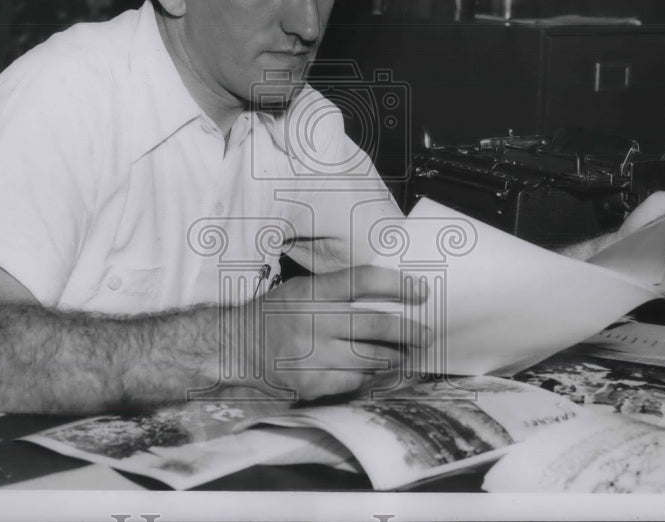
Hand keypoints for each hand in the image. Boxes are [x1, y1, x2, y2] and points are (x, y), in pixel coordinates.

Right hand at [235, 266, 431, 400]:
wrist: (239, 347)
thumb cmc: (277, 314)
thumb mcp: (302, 288)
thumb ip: (338, 289)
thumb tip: (388, 295)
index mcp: (312, 291)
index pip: (364, 281)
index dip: (398, 285)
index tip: (420, 292)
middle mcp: (313, 320)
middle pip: (376, 323)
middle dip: (409, 330)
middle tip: (424, 333)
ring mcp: (313, 354)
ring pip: (371, 357)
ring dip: (394, 357)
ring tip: (403, 354)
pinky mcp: (312, 383)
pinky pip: (354, 380)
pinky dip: (368, 375)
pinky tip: (372, 371)